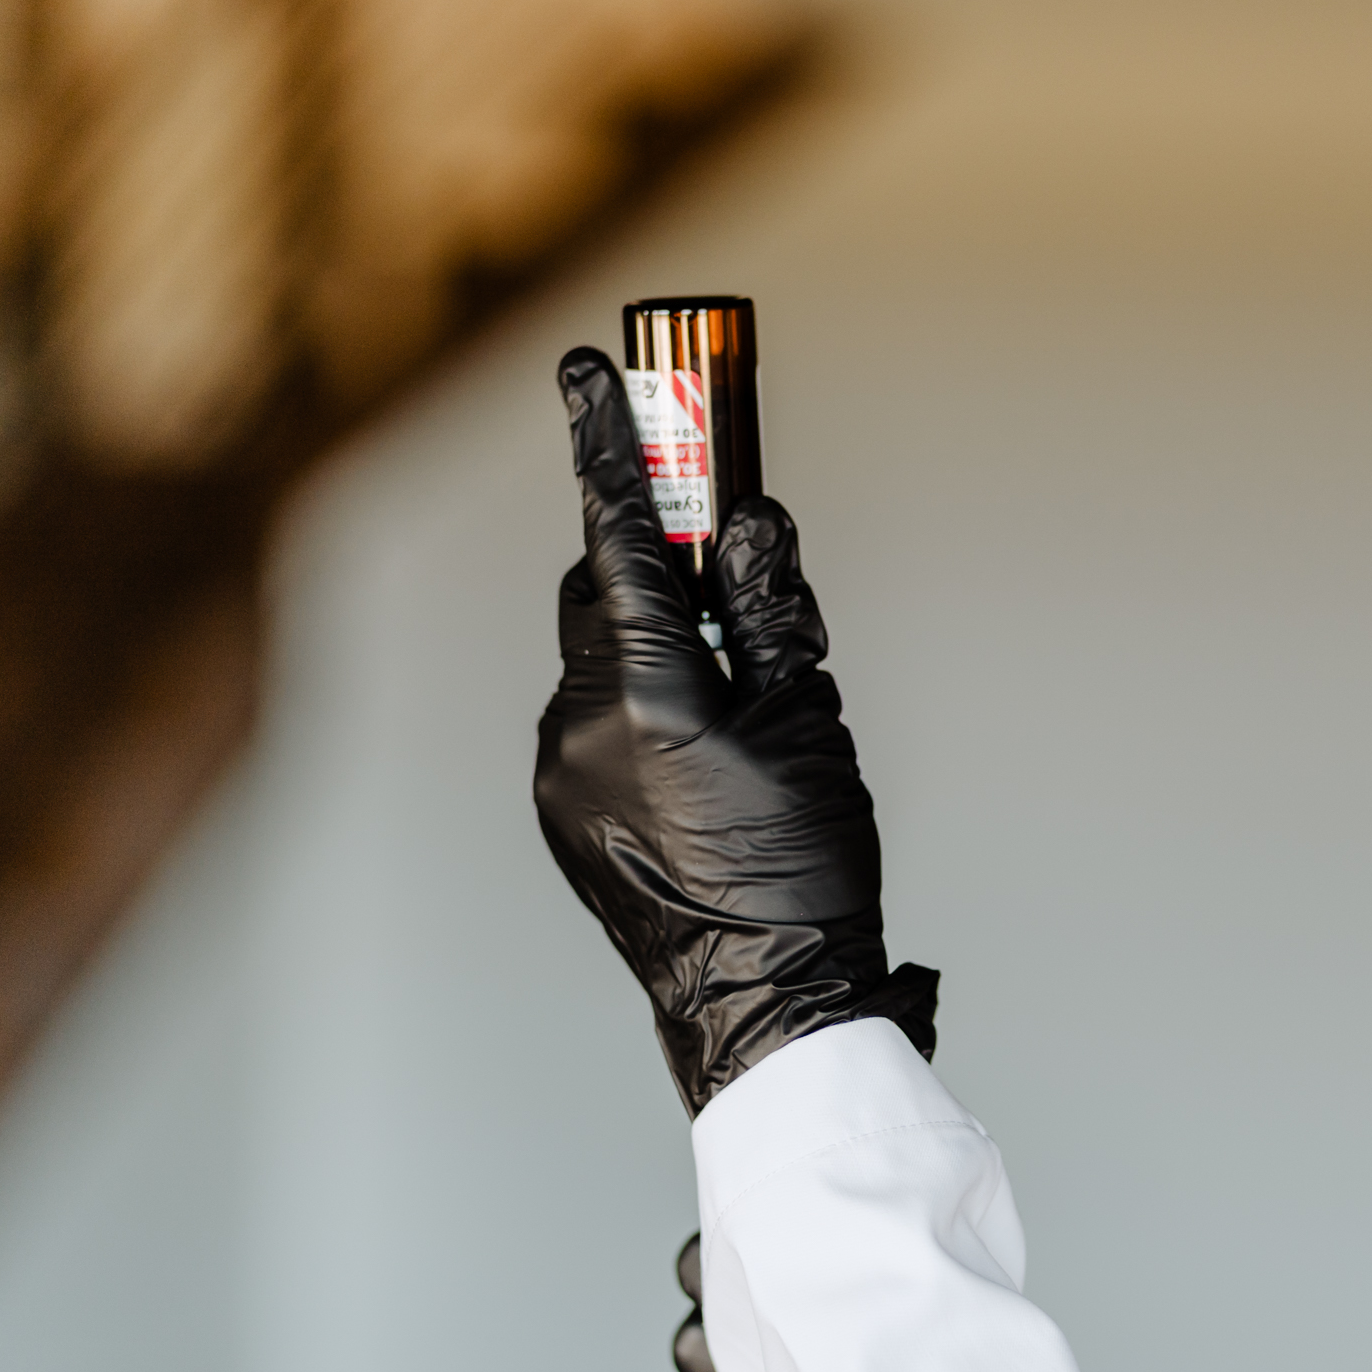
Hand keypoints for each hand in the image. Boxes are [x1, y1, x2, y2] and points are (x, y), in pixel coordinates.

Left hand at [534, 346, 936, 1112]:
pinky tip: (703, 759)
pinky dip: (638, 706)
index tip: (586, 370)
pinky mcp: (559, 809)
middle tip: (716, 558)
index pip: (618, 536)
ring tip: (737, 701)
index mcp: (646, 694)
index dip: (607, 445)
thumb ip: (774, 609)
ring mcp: (558, 772)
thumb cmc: (804, 870)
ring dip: (655, 648)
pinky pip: (591, 720)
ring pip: (598, 661)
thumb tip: (748, 523)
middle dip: (653, 564)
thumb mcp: (812, 721)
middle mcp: (578, 725)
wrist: (760, 1001)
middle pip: (602, 593)